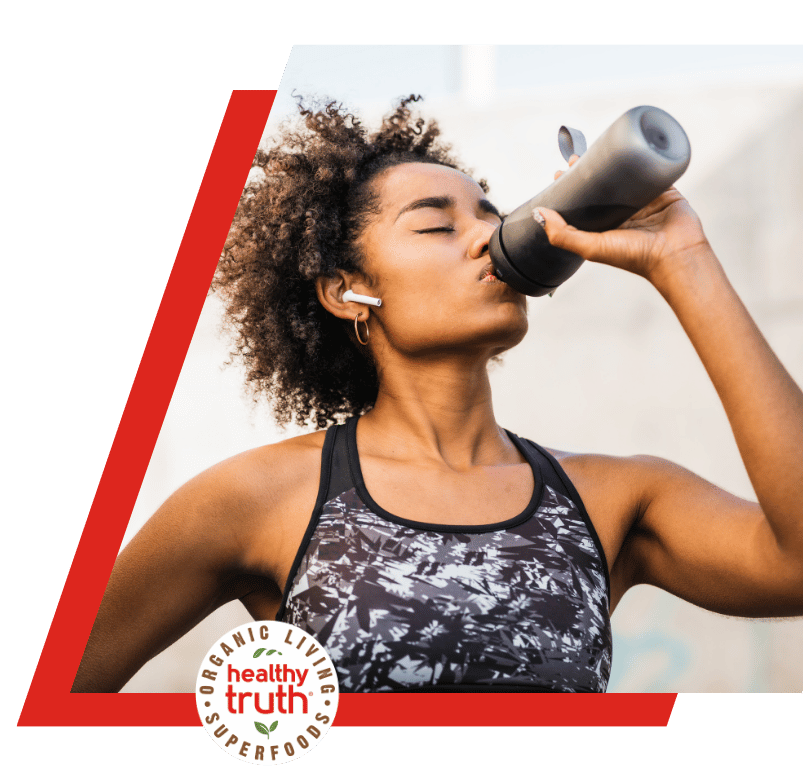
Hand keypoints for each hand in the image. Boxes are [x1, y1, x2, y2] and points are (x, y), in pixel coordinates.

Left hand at [537, 155, 712, 284]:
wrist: (675, 254)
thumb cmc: (634, 256)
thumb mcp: (591, 248)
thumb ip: (563, 235)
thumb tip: (539, 213)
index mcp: (604, 229)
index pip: (583, 205)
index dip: (570, 190)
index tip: (559, 174)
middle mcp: (622, 215)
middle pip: (601, 189)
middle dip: (587, 173)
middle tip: (575, 159)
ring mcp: (642, 202)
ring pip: (623, 178)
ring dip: (610, 163)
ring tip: (595, 149)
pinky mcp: (662, 191)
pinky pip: (649, 170)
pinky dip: (640, 160)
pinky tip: (629, 147)